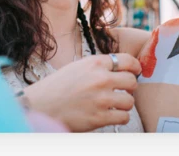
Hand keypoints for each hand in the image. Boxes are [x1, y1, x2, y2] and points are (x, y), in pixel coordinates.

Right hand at [22, 53, 140, 131]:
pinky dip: (120, 117)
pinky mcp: (99, 117)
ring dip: (125, 104)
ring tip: (115, 104)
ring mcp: (101, 99)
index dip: (135, 67)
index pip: (127, 60)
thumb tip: (121, 69)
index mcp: (95, 63)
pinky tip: (112, 115)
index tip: (136, 71)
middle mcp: (101, 79)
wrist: (41, 106)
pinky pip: (123, 117)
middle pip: (132, 81)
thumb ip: (99, 67)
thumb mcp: (78, 67)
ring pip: (130, 101)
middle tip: (124, 91)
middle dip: (130, 87)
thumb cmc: (58, 86)